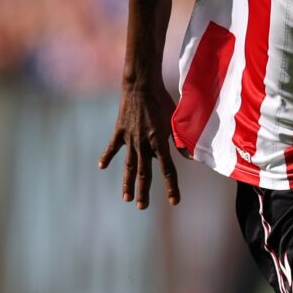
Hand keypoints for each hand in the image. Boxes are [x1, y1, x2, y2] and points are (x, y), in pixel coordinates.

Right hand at [99, 76, 180, 209]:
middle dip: (144, 191)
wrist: (141, 85)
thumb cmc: (162, 100)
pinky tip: (101, 167)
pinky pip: (113, 147)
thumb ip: (181, 141)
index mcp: (159, 142)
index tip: (174, 201)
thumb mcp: (176, 120)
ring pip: (129, 165)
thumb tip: (190, 157)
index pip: (168, 170)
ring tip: (126, 199)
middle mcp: (143, 144)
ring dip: (127, 183)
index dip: (171, 187)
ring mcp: (130, 139)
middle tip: (142, 207)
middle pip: (144, 173)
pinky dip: (107, 156)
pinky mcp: (119, 131)